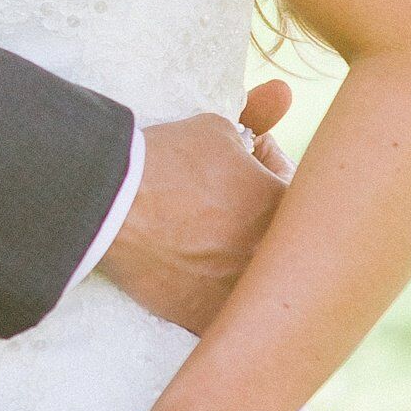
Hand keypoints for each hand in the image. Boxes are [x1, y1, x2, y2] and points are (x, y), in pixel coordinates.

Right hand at [102, 83, 290, 331]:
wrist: (110, 207)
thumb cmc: (167, 162)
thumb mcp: (216, 130)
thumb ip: (258, 119)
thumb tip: (283, 91)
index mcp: (287, 209)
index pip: (301, 190)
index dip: (271, 170)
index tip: (247, 163)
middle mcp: (275, 258)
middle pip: (285, 242)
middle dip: (264, 219)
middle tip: (232, 203)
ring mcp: (243, 294)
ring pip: (259, 283)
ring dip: (243, 258)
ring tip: (211, 236)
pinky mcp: (208, 319)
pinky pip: (226, 314)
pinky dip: (216, 293)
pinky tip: (196, 268)